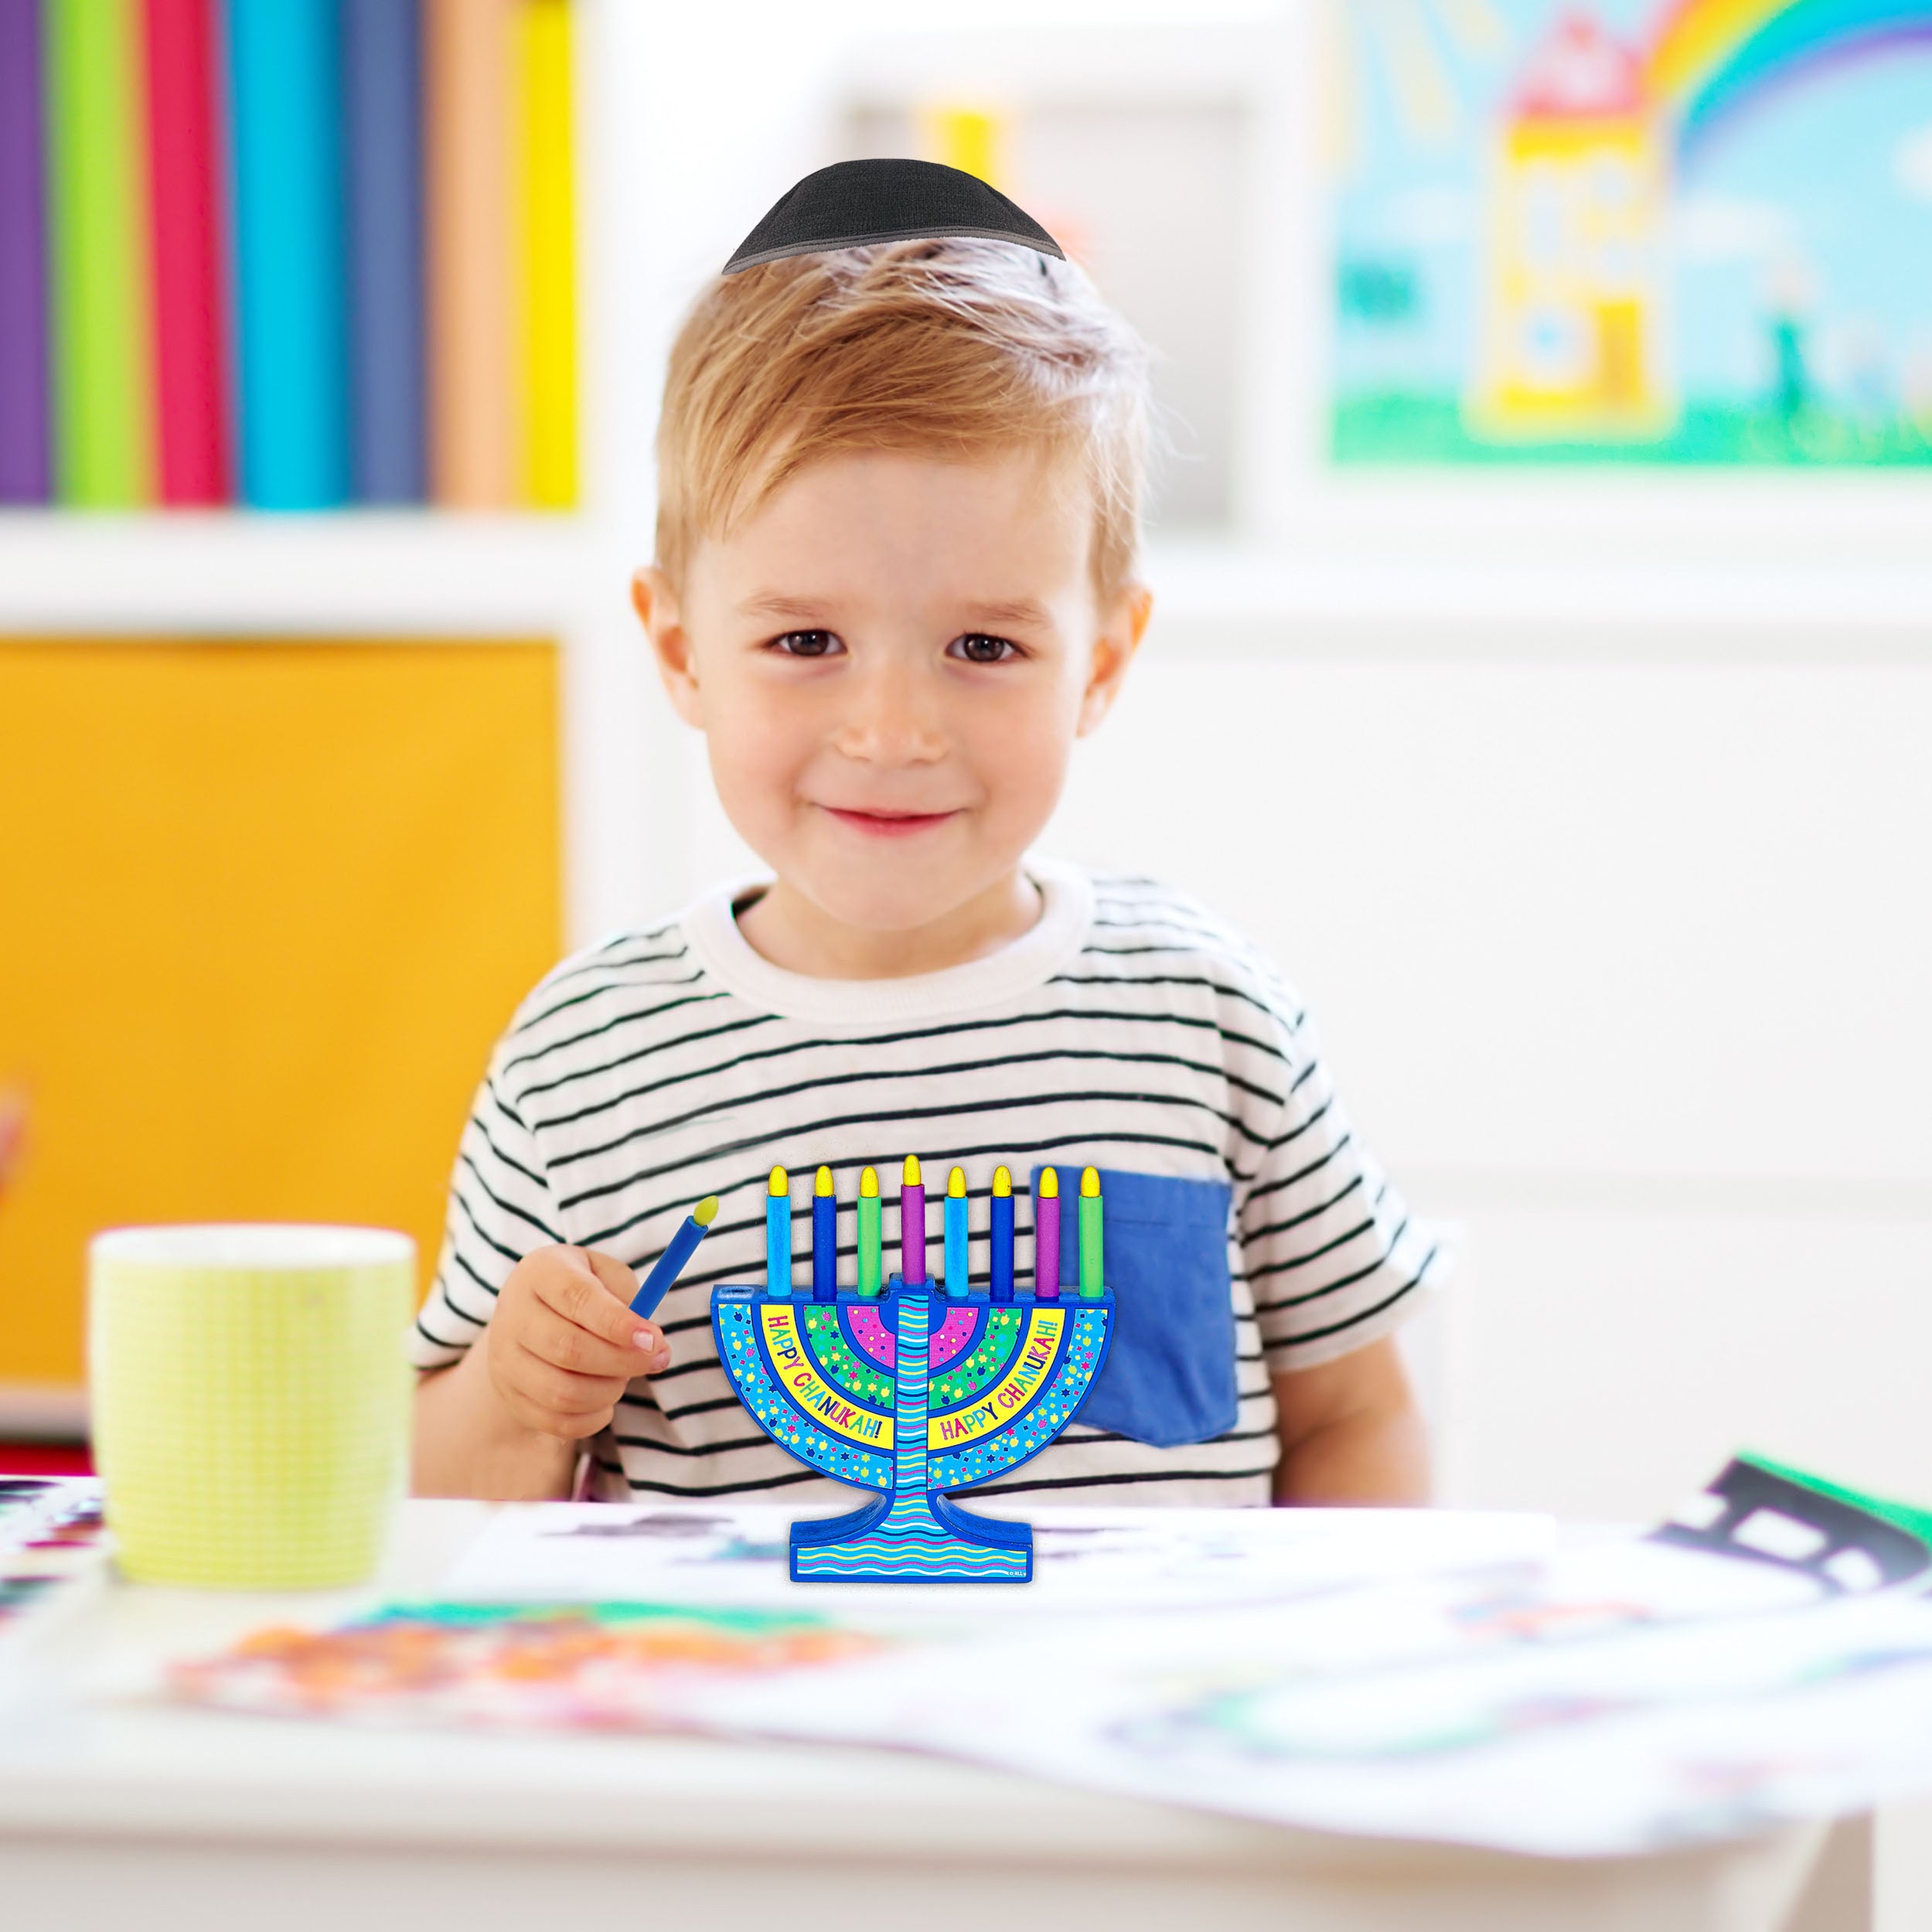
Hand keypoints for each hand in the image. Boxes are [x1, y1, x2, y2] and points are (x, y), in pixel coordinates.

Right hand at [484, 1244, 670, 1441]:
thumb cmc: (582, 1291)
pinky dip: (592, 1418)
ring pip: (562, 1393)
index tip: (653, 1339)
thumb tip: (651, 1343)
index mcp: (540, 1273)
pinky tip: (606, 1399)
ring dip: (609, 1391)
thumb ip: (630, 1299)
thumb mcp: (606, 1274)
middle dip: (622, 1361)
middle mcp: (513, 1316)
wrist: (531, 1315)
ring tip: (624, 1376)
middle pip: (568, 1349)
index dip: (618, 1323)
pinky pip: (556, 1422)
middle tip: (656, 1359)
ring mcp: (505, 1360)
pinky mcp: (511, 1396)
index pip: (576, 1298)